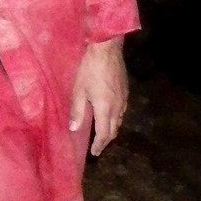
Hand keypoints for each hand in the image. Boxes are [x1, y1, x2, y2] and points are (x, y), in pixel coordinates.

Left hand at [68, 37, 127, 155]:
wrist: (106, 48)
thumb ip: (77, 111)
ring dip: (112, 128)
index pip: (104, 134)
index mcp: (105, 109)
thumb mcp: (78, 90)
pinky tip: (110, 113)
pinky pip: (122, 110)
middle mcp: (118, 106)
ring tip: (103, 131)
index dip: (99, 145)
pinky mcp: (126, 90)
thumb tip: (74, 129)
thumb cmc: (89, 68)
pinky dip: (116, 117)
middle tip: (98, 145)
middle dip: (106, 140)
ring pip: (120, 120)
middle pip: (114, 129)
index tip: (94, 152)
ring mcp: (124, 98)